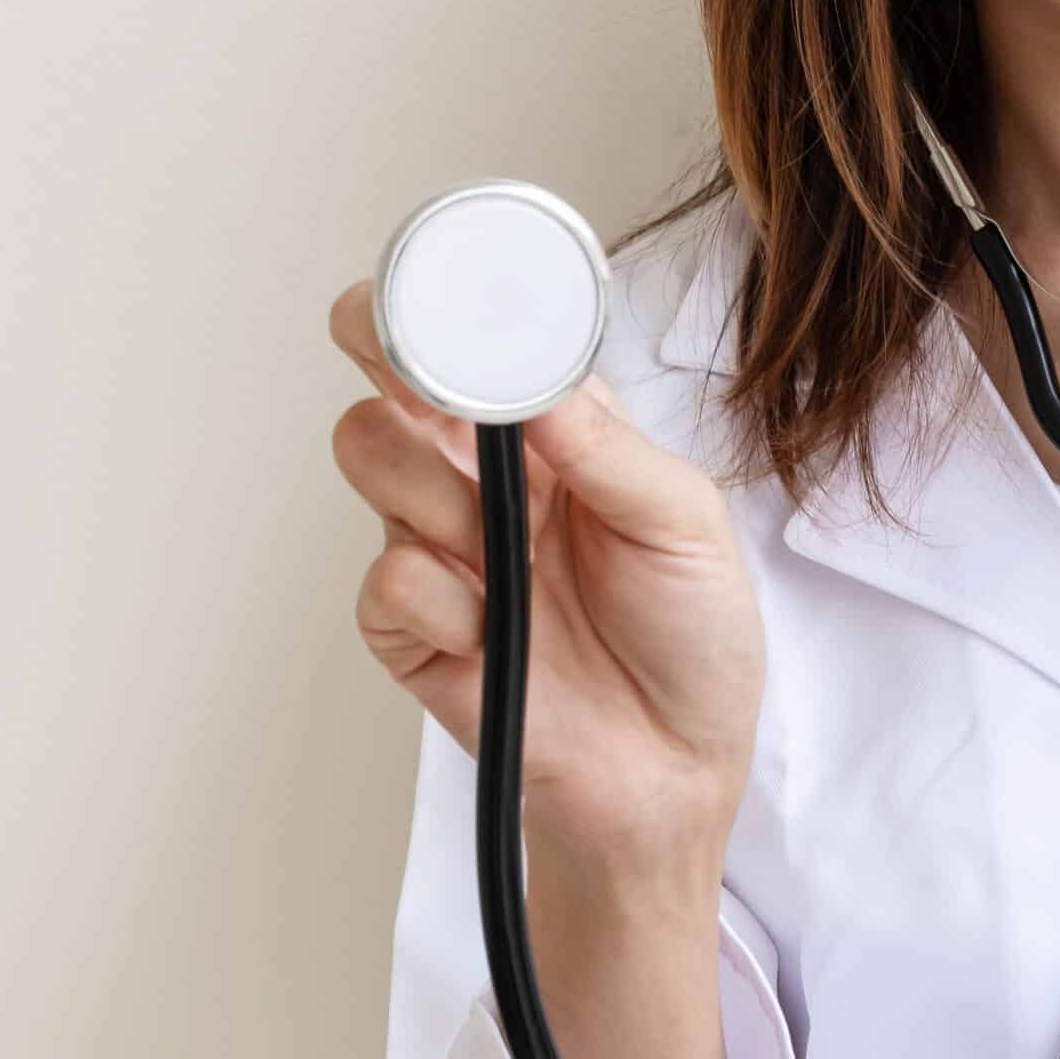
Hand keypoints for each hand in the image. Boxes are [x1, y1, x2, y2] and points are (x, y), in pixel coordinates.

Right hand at [329, 279, 765, 866]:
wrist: (673, 773)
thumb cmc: (692, 642)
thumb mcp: (686, 526)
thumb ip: (611, 449)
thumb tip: (537, 379)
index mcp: (558, 434)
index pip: (478, 340)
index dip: (442, 299)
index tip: (435, 285)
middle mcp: (488, 475)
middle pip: (393, 375)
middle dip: (388, 350)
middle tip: (430, 380)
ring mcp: (441, 545)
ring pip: (367, 451)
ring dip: (430, 489)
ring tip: (503, 547)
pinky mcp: (411, 627)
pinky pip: (383, 580)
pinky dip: (439, 601)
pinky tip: (492, 632)